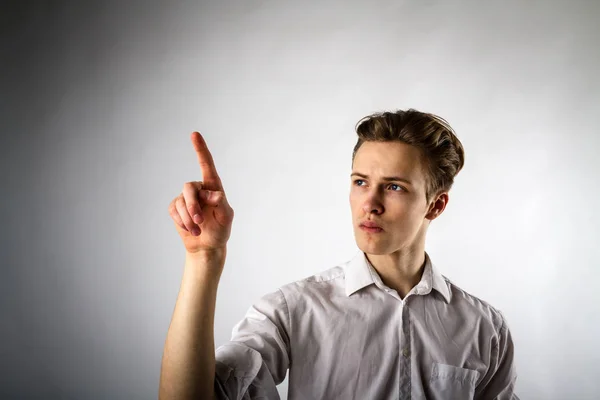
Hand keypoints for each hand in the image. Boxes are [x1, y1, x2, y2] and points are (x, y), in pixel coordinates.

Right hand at [168, 132, 233, 253]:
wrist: (207, 246)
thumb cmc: (220, 230)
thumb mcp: (226, 217)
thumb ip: (220, 203)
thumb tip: (212, 193)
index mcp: (213, 187)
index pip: (207, 165)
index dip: (200, 149)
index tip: (194, 134)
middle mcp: (199, 189)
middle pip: (188, 187)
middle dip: (192, 205)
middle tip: (198, 221)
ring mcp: (186, 198)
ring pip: (181, 201)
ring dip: (188, 218)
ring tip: (196, 230)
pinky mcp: (176, 208)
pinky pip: (173, 210)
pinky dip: (181, 221)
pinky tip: (189, 229)